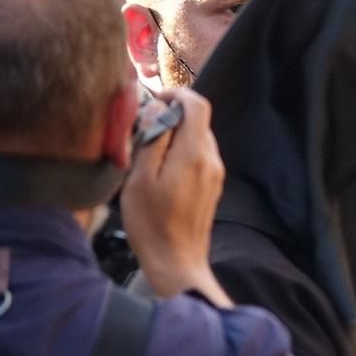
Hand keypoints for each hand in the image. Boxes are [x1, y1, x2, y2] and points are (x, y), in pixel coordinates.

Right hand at [121, 89, 231, 306]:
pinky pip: (200, 156)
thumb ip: (152, 140)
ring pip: (198, 138)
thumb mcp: (140, 179)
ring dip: (177, 135)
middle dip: (173, 116)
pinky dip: (182, 151)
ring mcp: (215, 173)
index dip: (177, 94)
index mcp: (195, 153)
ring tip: (148, 152)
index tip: (154, 101)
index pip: (198, 105)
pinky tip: (161, 170)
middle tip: (143, 128)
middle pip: (198, 120)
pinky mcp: (213, 186)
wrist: (177, 261)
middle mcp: (211, 159)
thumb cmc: (152, 223)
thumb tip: (157, 110)